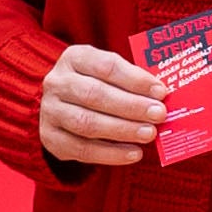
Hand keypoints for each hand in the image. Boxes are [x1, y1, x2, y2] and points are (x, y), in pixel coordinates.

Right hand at [38, 39, 162, 166]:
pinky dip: (111, 153)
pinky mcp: (51, 138)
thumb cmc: (96, 85)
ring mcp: (50, 111)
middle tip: (159, 114)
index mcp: (74, 58)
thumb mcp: (109, 73)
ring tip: (149, 134)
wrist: (61, 106)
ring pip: (87, 123)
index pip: (106, 66)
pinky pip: (82, 149)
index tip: (161, 91)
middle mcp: (57, 82)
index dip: (135, 79)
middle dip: (131, 106)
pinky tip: (134, 153)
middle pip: (95, 94)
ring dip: (122, 130)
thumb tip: (161, 96)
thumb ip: (131, 81)